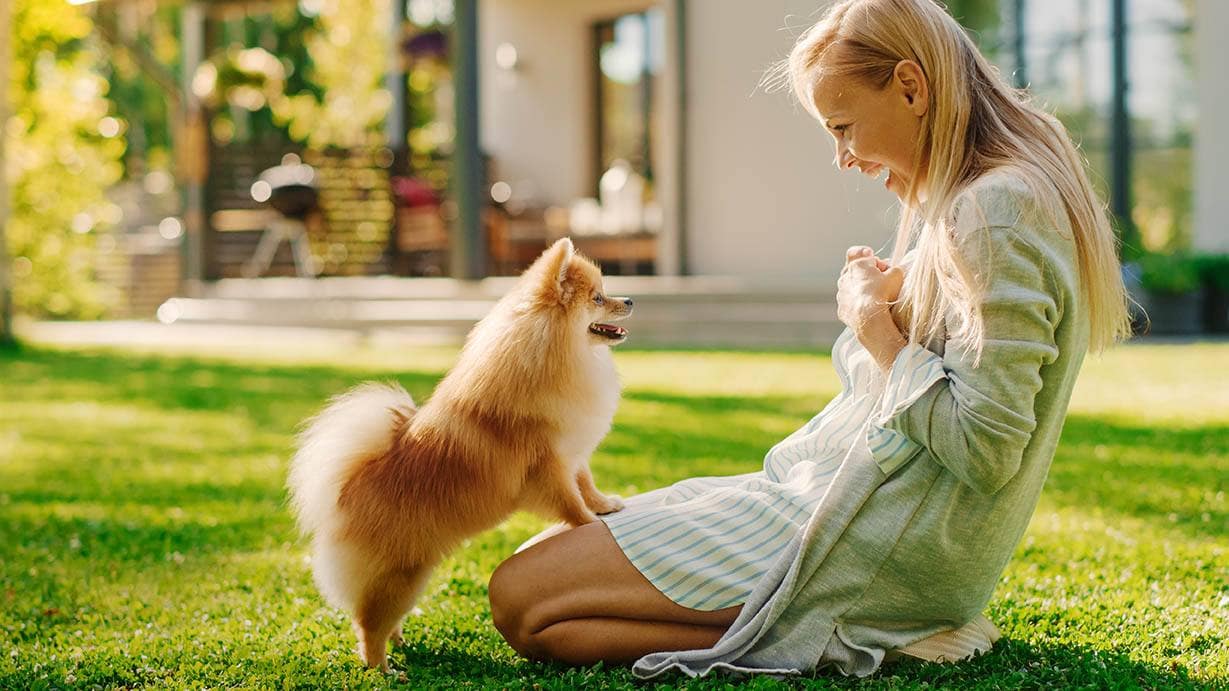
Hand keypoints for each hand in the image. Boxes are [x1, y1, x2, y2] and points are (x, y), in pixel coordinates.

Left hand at [837, 246, 906, 369]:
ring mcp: (841, 294)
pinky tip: (869, 311)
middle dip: (870, 275)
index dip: (877, 261)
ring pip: (853, 288)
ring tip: (877, 299)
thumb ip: (895, 269)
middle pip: (858, 272)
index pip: (867, 257)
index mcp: (857, 265)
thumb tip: (894, 271)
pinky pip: (851, 304)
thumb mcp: (897, 275)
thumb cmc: (883, 293)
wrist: (869, 317)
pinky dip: (858, 305)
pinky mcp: (841, 309)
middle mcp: (845, 278)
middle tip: (882, 283)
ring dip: (863, 291)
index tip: (884, 269)